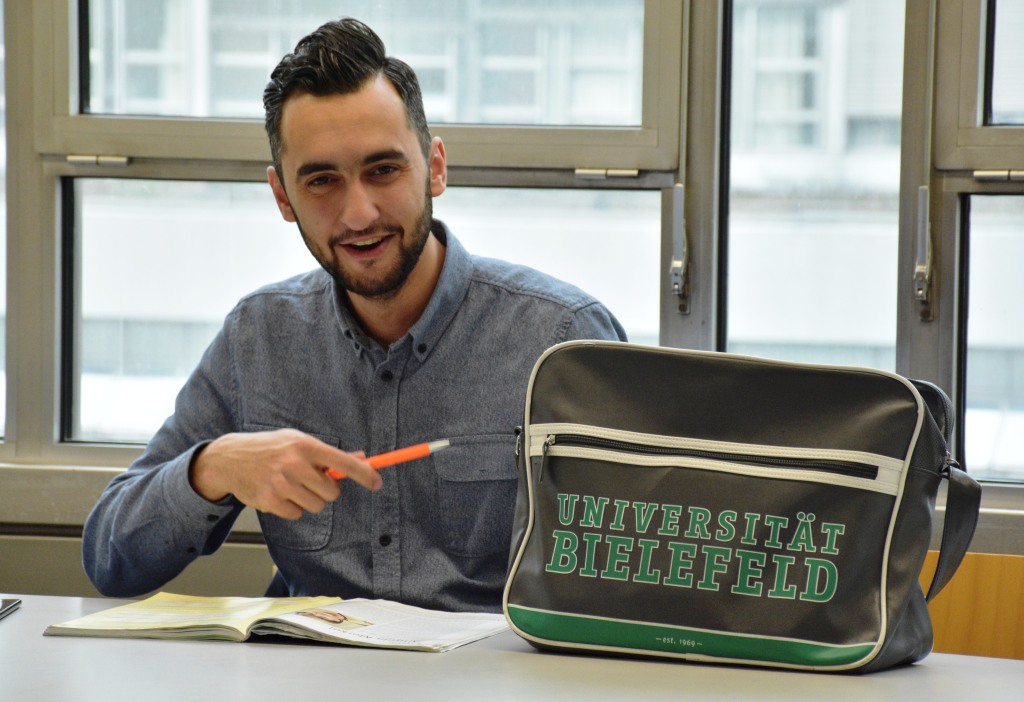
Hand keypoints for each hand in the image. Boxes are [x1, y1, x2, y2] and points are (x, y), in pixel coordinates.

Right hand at [189, 428, 381, 519]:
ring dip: (310, 499)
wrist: (229, 459)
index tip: (377, 482)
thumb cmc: (270, 448)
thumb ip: (328, 454)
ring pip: (316, 505)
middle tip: (312, 481)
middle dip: (327, 490)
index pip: (343, 462)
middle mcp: (295, 464)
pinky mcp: (270, 501)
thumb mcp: (297, 441)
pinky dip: (293, 507)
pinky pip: (297, 514)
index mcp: (305, 446)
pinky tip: (280, 493)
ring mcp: (281, 484)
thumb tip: (362, 460)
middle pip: (332, 492)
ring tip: (292, 485)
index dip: (364, 474)